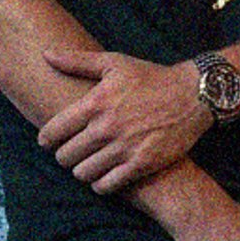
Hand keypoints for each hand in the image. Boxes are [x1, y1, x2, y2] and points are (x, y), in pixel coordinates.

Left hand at [37, 49, 210, 193]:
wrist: (193, 95)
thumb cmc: (151, 77)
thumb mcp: (114, 62)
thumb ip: (77, 61)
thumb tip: (46, 54)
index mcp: (96, 102)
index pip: (53, 131)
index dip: (46, 139)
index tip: (49, 141)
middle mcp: (107, 127)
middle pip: (65, 156)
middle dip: (64, 155)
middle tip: (71, 152)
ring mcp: (124, 148)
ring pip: (83, 173)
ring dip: (82, 170)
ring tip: (88, 163)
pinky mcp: (141, 164)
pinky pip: (107, 186)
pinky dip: (101, 184)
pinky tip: (104, 174)